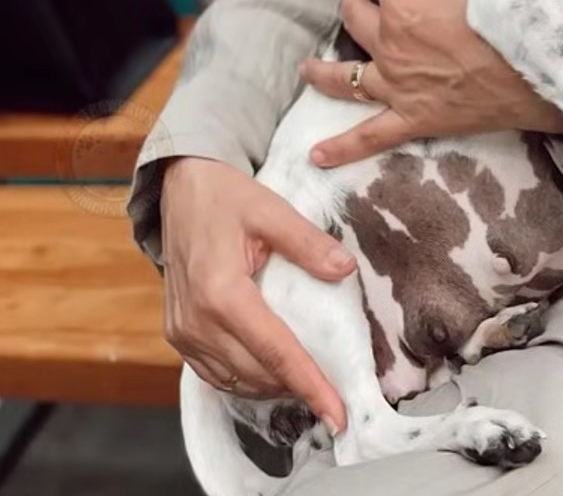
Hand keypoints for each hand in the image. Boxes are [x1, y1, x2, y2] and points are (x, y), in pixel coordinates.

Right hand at [161, 156, 354, 430]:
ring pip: (233, 380)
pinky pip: (212, 372)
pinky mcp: (176, 332)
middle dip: (295, 389)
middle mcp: (196, 319)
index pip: (275, 350)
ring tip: (307, 385)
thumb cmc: (225, 196)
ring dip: (271, 388)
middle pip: (255, 373)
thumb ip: (308, 242)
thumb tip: (346, 270)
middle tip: (333, 397)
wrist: (179, 188)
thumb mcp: (271, 209)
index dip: (310, 385)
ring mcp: (182, 330)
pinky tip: (269, 373)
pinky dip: (243, 379)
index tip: (338, 414)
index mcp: (221, 290)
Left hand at [301, 0, 562, 166]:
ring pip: (349, 77)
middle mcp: (391, 46)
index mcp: (404, 6)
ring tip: (305, 69)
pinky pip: (371, 134)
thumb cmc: (508, 16)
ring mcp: (397, 85)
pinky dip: (343, 147)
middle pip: (357, 20)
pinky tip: (316, 157)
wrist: (535, 74)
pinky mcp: (412, 117)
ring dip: (325, 72)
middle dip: (352, 1)